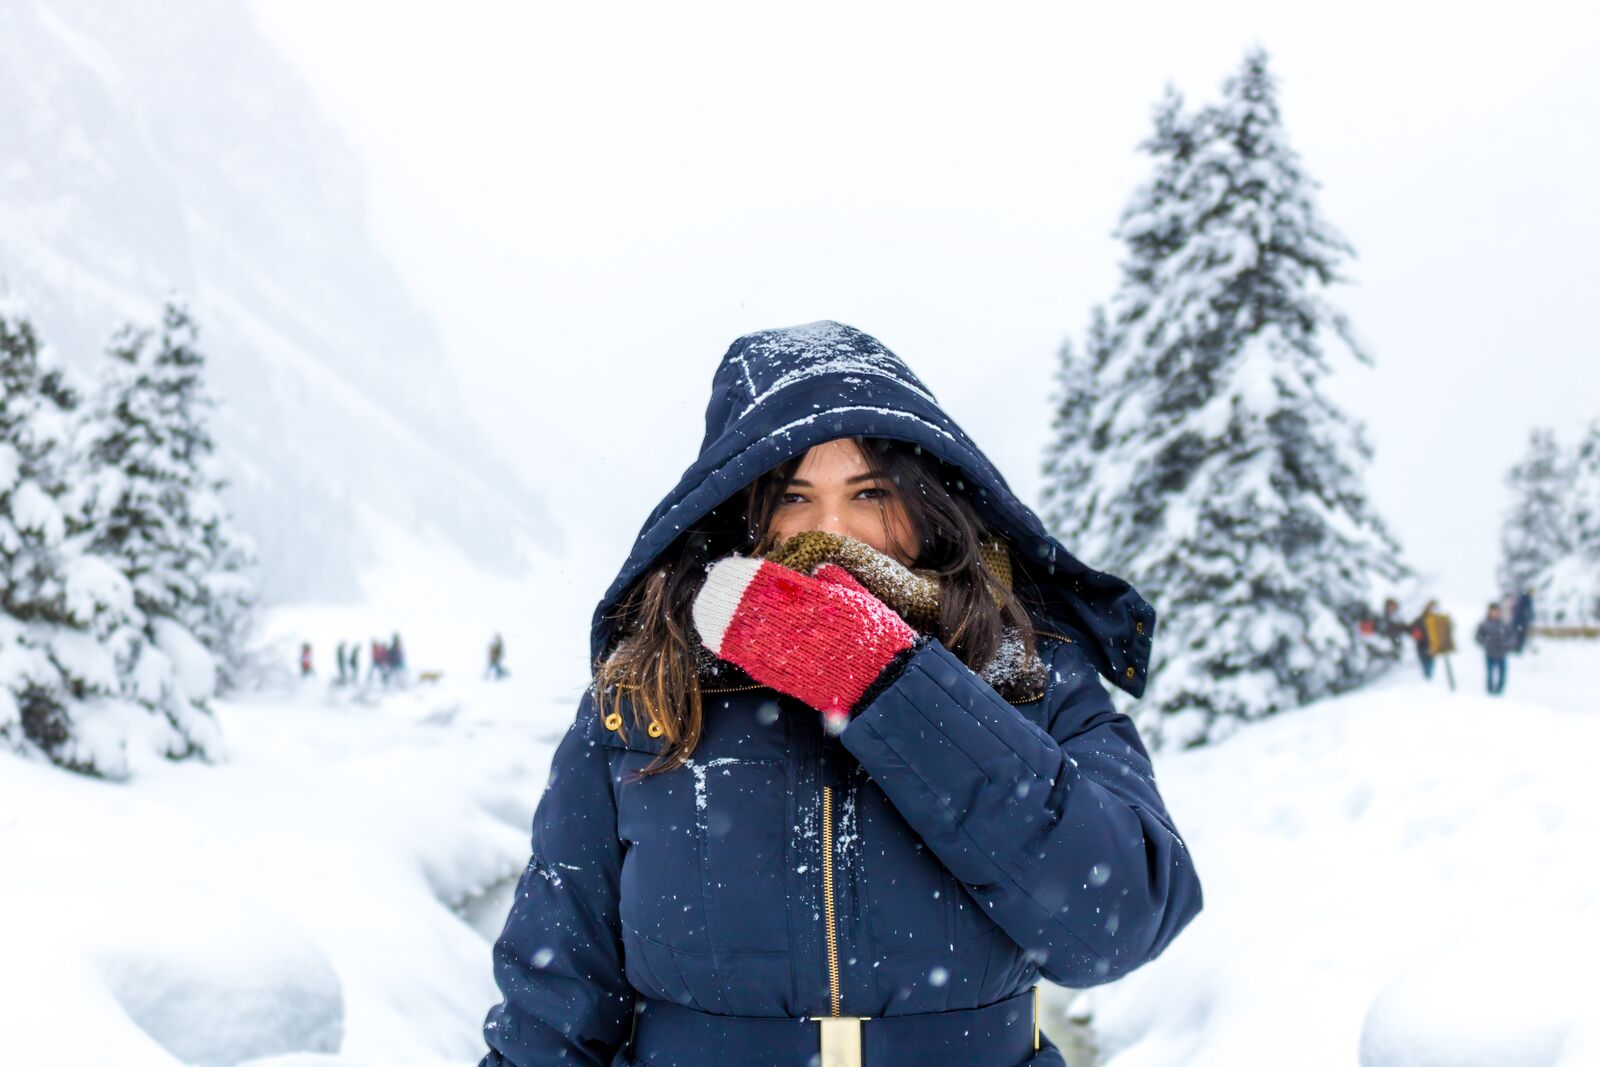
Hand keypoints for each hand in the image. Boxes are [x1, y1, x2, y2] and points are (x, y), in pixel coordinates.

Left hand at [691, 556, 917, 730]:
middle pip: (748, 605)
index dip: (743, 575)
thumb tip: (813, 564)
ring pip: (744, 632)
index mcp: (813, 599)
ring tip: (703, 609)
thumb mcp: (856, 596)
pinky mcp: (785, 675)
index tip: (726, 568)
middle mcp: (795, 623)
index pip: (769, 581)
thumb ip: (832, 578)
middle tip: (707, 586)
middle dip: (724, 596)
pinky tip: (714, 638)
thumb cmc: (874, 634)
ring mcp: (787, 651)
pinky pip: (751, 660)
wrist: (882, 680)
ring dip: (720, 620)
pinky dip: (730, 648)